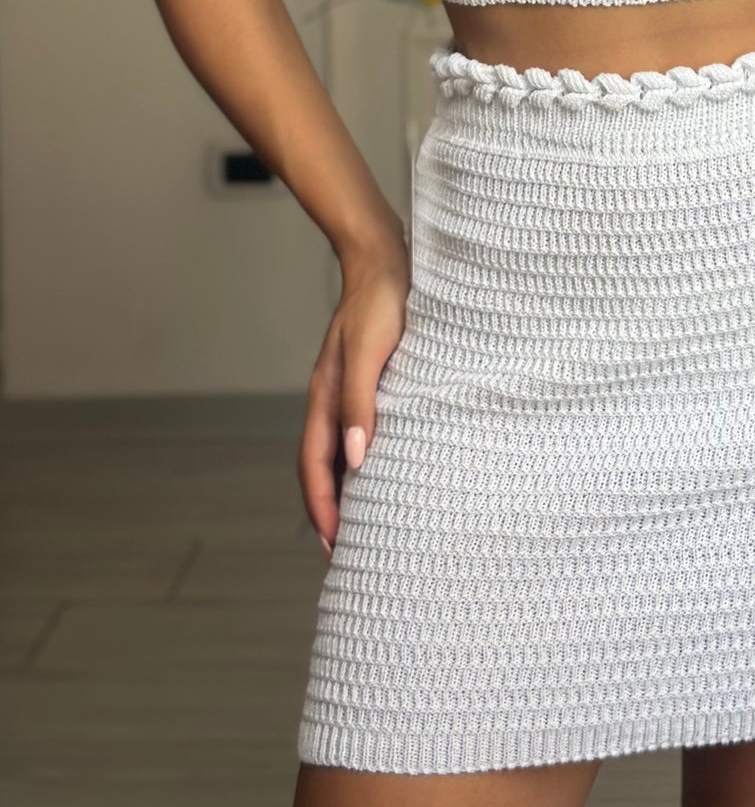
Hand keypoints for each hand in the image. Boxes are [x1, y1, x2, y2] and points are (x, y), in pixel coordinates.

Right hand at [298, 236, 409, 556]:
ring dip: (349, 486)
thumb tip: (357, 460)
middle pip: (324, 467)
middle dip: (332, 509)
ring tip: (369, 521)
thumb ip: (361, 403)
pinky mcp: (370, 379)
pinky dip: (366, 457)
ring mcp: (348, 390)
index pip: (315, 467)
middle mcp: (332, 399)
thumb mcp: (370, 352)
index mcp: (325, 397)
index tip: (337, 545)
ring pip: (341, 451)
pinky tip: (387, 466)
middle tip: (352, 550)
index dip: (324, 507)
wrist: (385, 257)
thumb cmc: (381, 301)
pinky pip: (360, 430)